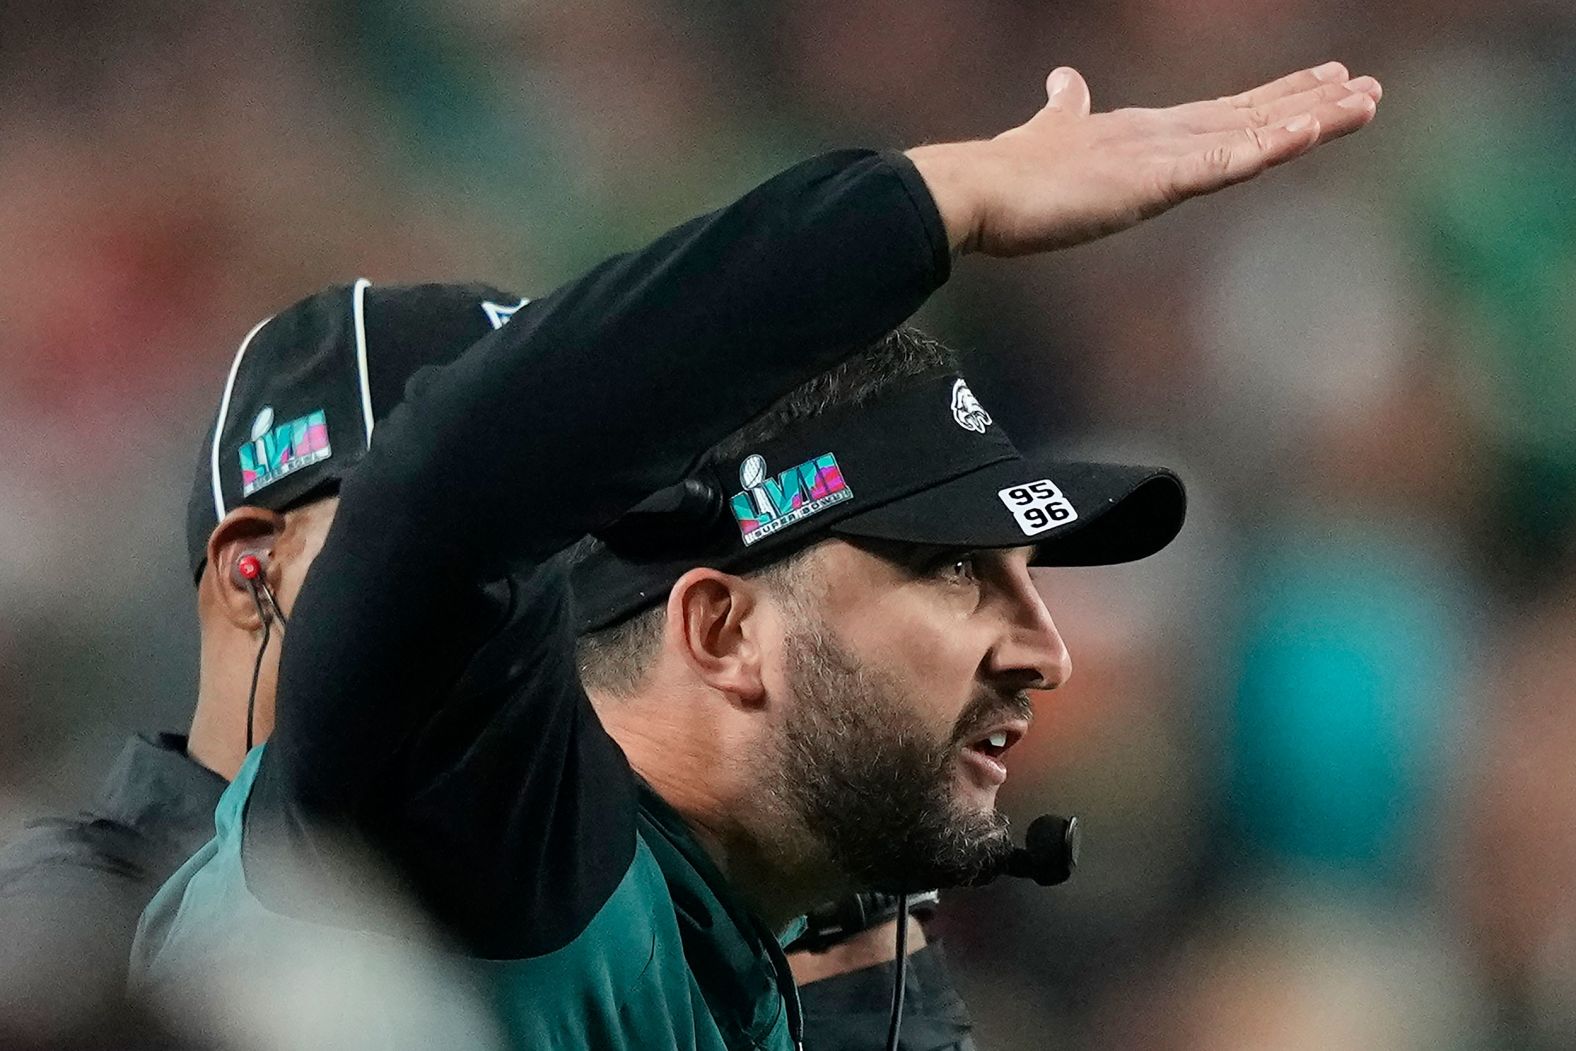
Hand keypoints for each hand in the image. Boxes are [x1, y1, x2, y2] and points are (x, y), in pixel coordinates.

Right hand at [908, 61, 1381, 255]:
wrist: (979, 189)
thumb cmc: (1009, 175)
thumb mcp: (1050, 135)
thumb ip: (1065, 110)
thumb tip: (1064, 79)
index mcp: (1143, 133)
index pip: (1225, 113)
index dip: (1276, 99)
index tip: (1322, 85)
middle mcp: (1162, 135)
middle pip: (1253, 115)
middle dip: (1313, 103)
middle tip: (1368, 88)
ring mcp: (1161, 156)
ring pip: (1253, 133)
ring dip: (1312, 118)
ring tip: (1365, 101)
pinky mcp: (1152, 181)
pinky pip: (1224, 162)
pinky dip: (1268, 145)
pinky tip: (1306, 131)